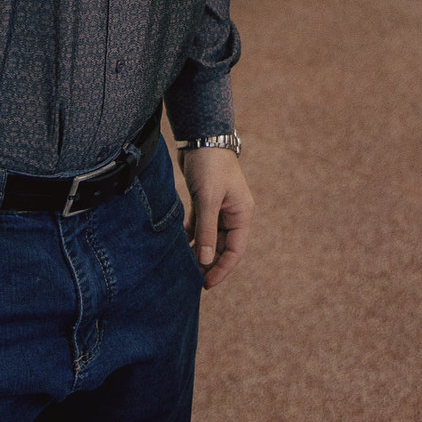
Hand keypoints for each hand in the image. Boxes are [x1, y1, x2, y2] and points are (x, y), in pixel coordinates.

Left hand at [181, 146, 253, 288]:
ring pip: (210, 238)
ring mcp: (219, 208)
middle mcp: (233, 213)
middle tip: (192, 280)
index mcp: (242, 214)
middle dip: (209, 263)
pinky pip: (200, 226)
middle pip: (222, 247)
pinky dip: (191, 236)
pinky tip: (179, 247)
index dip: (222, 269)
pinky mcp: (205, 201)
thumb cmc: (210, 165)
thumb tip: (205, 260)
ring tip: (184, 268)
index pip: (235, 250)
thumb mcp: (208, 198)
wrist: (201, 137)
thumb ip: (207, 230)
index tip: (206, 284)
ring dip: (199, 251)